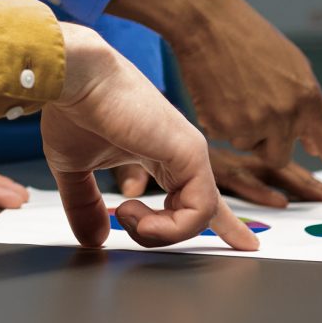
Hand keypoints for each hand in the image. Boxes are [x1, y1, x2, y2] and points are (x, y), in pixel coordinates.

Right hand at [45, 25, 257, 250]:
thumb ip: (85, 205)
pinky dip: (168, 228)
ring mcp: (189, 152)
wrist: (74, 78)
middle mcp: (181, 153)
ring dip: (157, 233)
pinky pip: (198, 212)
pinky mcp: (191, 152)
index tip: (247, 244)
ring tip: (126, 216)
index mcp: (160, 154)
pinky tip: (136, 217)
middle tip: (142, 230)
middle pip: (208, 209)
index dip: (223, 223)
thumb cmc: (74, 109)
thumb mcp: (76, 169)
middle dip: (212, 232)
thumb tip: (93, 238)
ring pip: (198, 219)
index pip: (196, 194)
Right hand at [108, 0, 321, 221]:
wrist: (207, 22)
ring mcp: (253, 124)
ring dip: (244, 129)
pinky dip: (223, 122)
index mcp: (309, 101)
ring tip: (235, 91)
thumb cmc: (250, 39)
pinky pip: (227, 139)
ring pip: (252, 148)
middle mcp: (285, 117)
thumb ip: (307, 109)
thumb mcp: (293, 67)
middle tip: (255, 104)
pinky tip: (219, 93)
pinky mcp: (222, 128)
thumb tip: (319, 146)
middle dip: (270, 141)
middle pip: (282, 157)